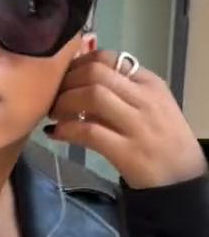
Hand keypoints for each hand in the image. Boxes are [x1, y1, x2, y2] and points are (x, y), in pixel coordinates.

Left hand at [47, 50, 206, 189]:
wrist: (182, 178)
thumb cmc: (161, 140)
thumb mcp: (149, 106)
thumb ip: (121, 93)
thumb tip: (78, 83)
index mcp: (149, 83)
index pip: (108, 59)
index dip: (77, 64)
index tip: (63, 77)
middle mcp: (144, 98)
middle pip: (96, 73)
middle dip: (66, 82)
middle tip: (52, 95)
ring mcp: (137, 125)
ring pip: (93, 96)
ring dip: (64, 102)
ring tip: (53, 114)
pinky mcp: (127, 152)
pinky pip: (89, 132)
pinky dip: (66, 130)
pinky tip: (55, 133)